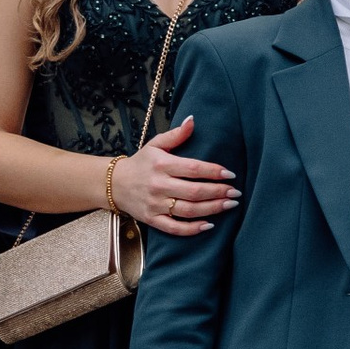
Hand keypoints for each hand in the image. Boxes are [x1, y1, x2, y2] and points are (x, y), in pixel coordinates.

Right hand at [109, 115, 238, 236]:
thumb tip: (193, 119)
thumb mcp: (155, 144)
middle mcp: (159, 185)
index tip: (231, 174)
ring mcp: (155, 204)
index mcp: (162, 165)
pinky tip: (209, 225)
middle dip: (218, 192)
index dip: (213, 171)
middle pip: (194, 191)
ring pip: (188, 210)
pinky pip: (174, 228)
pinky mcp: (152, 219)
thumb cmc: (140, 162)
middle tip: (236, 192)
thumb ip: (176, 134)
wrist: (113, 184)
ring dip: (212, 209)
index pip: (193, 168)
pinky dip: (192, 229)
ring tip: (229, 205)